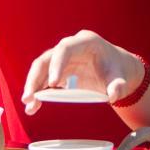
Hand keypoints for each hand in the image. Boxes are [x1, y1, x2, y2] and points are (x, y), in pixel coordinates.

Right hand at [21, 30, 143, 114]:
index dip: (57, 64)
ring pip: (41, 69)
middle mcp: (70, 47)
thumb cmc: (117, 70)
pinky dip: (38, 92)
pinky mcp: (58, 69)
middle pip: (47, 59)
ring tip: (28, 105)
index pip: (65, 48)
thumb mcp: (120, 78)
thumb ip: (118, 86)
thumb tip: (113, 95)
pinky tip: (33, 107)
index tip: (53, 84)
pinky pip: (44, 80)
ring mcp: (62, 58)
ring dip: (33, 87)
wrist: (117, 69)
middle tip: (29, 97)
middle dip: (36, 78)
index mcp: (86, 42)